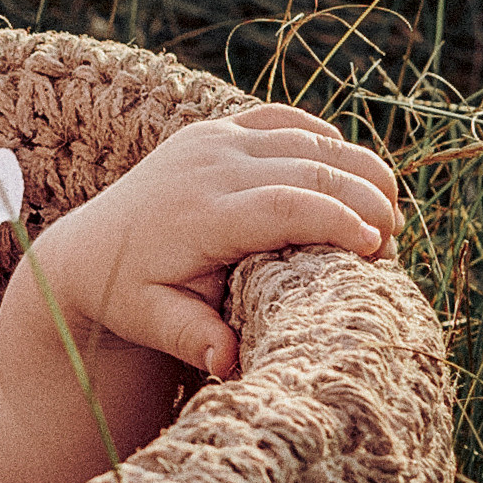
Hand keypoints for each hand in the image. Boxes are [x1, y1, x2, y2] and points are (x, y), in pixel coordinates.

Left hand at [61, 104, 400, 379]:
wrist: (89, 250)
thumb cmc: (130, 295)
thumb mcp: (153, 322)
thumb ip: (192, 338)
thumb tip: (227, 363)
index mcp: (200, 213)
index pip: (287, 205)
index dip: (340, 221)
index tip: (379, 249)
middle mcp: (209, 165)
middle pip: (311, 167)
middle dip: (365, 200)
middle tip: (393, 243)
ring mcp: (213, 139)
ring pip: (308, 138)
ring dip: (358, 170)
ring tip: (387, 214)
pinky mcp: (216, 129)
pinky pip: (285, 119)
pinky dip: (326, 140)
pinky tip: (352, 173)